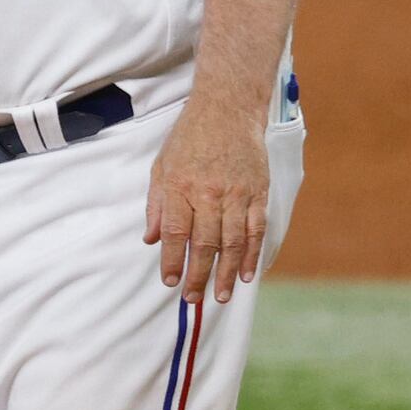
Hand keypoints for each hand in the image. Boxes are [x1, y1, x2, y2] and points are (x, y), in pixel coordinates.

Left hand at [143, 103, 272, 303]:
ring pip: (233, 242)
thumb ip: (156, 205)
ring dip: (228, 273)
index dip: (173, 261)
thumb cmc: (189, 139)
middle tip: (192, 298)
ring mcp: (237, 194)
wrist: (227, 110)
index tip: (170, 282)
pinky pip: (257, 230)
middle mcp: (209, 194)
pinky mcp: (259, 193)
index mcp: (180, 187)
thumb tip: (151, 239)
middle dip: (198, 275)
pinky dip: (254, 254)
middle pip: (205, 244)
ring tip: (222, 295)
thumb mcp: (161, 167)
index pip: (176, 233)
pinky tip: (250, 274)